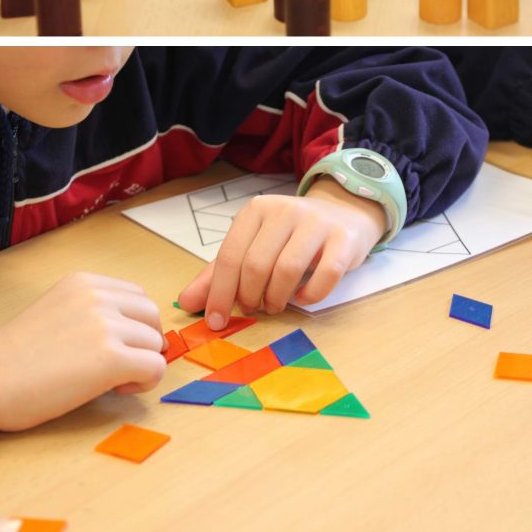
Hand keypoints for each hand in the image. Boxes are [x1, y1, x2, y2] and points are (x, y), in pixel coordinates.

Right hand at [0, 273, 165, 433]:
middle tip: (117, 366)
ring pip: (154, 343)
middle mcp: (99, 296)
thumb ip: (94, 311)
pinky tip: (115, 389)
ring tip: (111, 380)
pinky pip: (154, 367)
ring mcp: (106, 325)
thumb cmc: (15, 355)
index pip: (137, 297)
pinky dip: (143, 382)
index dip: (132, 325)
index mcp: (85, 281)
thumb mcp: (59, 310)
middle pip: (151, 316)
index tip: (111, 345)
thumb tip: (134, 332)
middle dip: (142, 342)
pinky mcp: (111, 358)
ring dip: (141, 364)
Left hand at [177, 177, 386, 326]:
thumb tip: (187, 303)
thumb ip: (219, 274)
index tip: (216, 321)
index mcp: (256, 210)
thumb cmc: (290, 236)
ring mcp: (317, 222)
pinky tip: (303, 297)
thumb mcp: (252, 247)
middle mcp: (285, 210)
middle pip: (256, 265)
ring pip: (288, 270)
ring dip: (277, 298)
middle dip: (249, 297)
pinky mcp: (344, 239)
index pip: (230, 256)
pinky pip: (325, 275)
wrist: (342, 215)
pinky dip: (310, 295)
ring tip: (275, 305)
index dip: (219, 293)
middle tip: (253, 308)